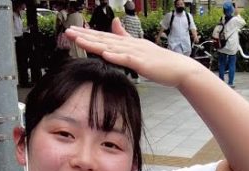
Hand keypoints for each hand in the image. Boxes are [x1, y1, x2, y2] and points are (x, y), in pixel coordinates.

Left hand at [68, 22, 203, 86]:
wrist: (180, 69)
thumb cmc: (160, 62)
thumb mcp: (140, 47)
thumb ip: (126, 36)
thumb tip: (115, 23)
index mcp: (128, 43)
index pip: (104, 37)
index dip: (88, 34)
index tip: (73, 31)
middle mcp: (130, 45)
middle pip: (104, 40)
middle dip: (85, 36)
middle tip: (68, 32)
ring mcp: (136, 53)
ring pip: (111, 47)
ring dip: (95, 43)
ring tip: (80, 40)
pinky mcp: (142, 63)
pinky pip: (126, 59)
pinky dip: (115, 56)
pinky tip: (104, 53)